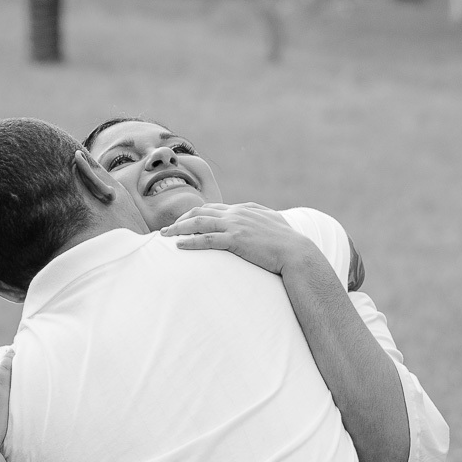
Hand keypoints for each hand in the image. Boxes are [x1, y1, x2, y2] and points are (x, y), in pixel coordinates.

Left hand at [159, 202, 317, 275]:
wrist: (297, 253)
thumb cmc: (287, 242)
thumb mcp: (272, 223)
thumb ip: (259, 217)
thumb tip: (253, 219)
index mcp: (243, 209)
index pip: (211, 208)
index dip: (193, 216)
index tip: (181, 224)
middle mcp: (236, 213)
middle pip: (199, 213)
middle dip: (179, 221)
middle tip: (165, 231)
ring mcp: (235, 225)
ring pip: (198, 223)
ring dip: (178, 229)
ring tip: (164, 237)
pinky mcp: (235, 239)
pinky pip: (206, 239)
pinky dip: (190, 242)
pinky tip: (179, 246)